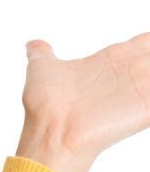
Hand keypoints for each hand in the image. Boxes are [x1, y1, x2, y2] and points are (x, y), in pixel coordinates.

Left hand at [21, 33, 149, 165]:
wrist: (53, 130)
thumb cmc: (46, 102)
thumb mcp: (42, 68)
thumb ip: (41, 53)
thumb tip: (34, 44)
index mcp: (110, 61)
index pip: (143, 44)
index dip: (147, 42)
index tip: (145, 43)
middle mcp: (128, 74)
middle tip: (145, 60)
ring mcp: (140, 91)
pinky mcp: (147, 108)